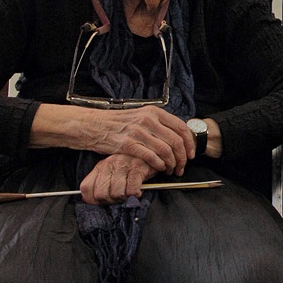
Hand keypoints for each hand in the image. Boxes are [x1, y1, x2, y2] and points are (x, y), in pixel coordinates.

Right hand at [30, 102, 190, 175]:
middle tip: (181, 167)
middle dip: (182, 157)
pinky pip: (150, 156)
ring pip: (165, 150)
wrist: (91, 125)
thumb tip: (174, 137)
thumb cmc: (116, 123)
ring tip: (170, 170)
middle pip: (176, 141)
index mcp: (153, 112)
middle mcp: (147, 119)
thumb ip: (156, 124)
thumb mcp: (138, 117)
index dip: (189, 143)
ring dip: (171, 164)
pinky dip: (158, 165)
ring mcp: (138, 131)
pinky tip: (158, 169)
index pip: (180, 127)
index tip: (190, 154)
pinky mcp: (127, 144)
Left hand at [79, 153, 151, 204]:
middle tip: (119, 199)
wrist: (154, 153)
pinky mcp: (137, 168)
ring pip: (116, 194)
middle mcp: (109, 164)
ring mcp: (123, 165)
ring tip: (129, 193)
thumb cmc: (132, 166)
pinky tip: (138, 191)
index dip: (92, 200)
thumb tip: (92, 200)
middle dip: (110, 201)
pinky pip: (131, 191)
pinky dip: (135, 195)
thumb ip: (101, 183)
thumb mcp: (113, 171)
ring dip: (124, 198)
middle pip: (100, 194)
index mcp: (100, 166)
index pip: (86, 187)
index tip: (101, 203)